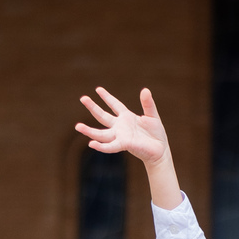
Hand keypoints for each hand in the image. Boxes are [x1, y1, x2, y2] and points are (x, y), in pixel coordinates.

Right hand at [75, 85, 181, 209]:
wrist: (160, 150)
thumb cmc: (156, 133)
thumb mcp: (153, 115)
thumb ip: (148, 104)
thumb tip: (145, 90)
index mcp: (127, 117)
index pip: (114, 105)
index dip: (107, 97)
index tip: (98, 89)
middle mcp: (120, 126)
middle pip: (103, 116)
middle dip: (93, 107)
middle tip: (82, 98)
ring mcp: (120, 136)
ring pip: (101, 133)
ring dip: (89, 131)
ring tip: (78, 126)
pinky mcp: (124, 144)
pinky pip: (110, 146)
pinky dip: (101, 146)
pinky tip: (91, 144)